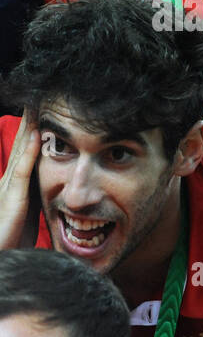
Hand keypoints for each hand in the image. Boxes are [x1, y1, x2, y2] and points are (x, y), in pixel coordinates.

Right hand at [0, 108, 40, 249]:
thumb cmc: (12, 241)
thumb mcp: (28, 215)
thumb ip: (39, 200)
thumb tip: (61, 194)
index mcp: (17, 184)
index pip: (28, 151)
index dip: (36, 129)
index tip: (48, 108)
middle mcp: (10, 181)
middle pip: (25, 143)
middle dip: (33, 120)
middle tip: (43, 94)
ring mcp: (8, 188)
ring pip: (23, 151)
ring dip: (31, 127)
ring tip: (39, 104)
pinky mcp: (11, 200)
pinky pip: (22, 172)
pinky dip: (30, 152)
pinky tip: (38, 136)